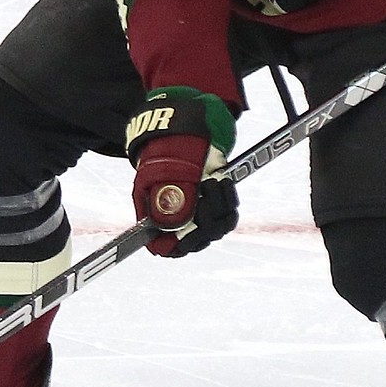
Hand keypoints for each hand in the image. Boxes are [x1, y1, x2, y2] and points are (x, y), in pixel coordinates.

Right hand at [125, 87, 238, 256]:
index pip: (166, 247)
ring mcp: (198, 218)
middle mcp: (178, 224)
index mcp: (156, 218)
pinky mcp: (215, 209)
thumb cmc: (165, 155)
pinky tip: (223, 181)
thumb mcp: (160, 173)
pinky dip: (229, 199)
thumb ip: (163, 199)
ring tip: (215, 179)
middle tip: (207, 185)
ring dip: (220, 204)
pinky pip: (228, 215)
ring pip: (216, 228)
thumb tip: (167, 224)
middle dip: (207, 214)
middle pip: (198, 240)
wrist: (181, 139)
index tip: (192, 230)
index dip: (181, 243)